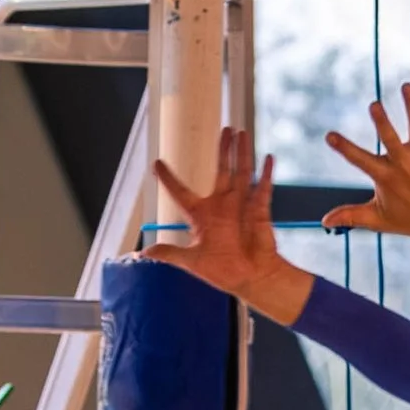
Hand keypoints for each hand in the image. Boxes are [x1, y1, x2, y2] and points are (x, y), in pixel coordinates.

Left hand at [146, 129, 308, 322]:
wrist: (252, 279)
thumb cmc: (223, 272)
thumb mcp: (191, 263)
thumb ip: (170, 254)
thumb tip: (142, 254)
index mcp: (201, 216)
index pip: (180, 193)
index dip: (168, 179)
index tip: (156, 164)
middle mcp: (221, 206)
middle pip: (221, 171)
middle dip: (223, 150)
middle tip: (225, 130)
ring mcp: (241, 206)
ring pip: (241, 172)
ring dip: (241, 153)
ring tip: (241, 133)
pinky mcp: (259, 211)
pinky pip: (263, 189)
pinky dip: (266, 174)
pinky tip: (268, 158)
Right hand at [322, 84, 409, 270]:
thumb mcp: (378, 219)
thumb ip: (350, 215)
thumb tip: (324, 221)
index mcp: (386, 177)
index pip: (359, 160)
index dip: (343, 148)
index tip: (329, 135)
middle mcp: (405, 164)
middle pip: (391, 138)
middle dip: (382, 121)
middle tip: (374, 105)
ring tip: (406, 86)